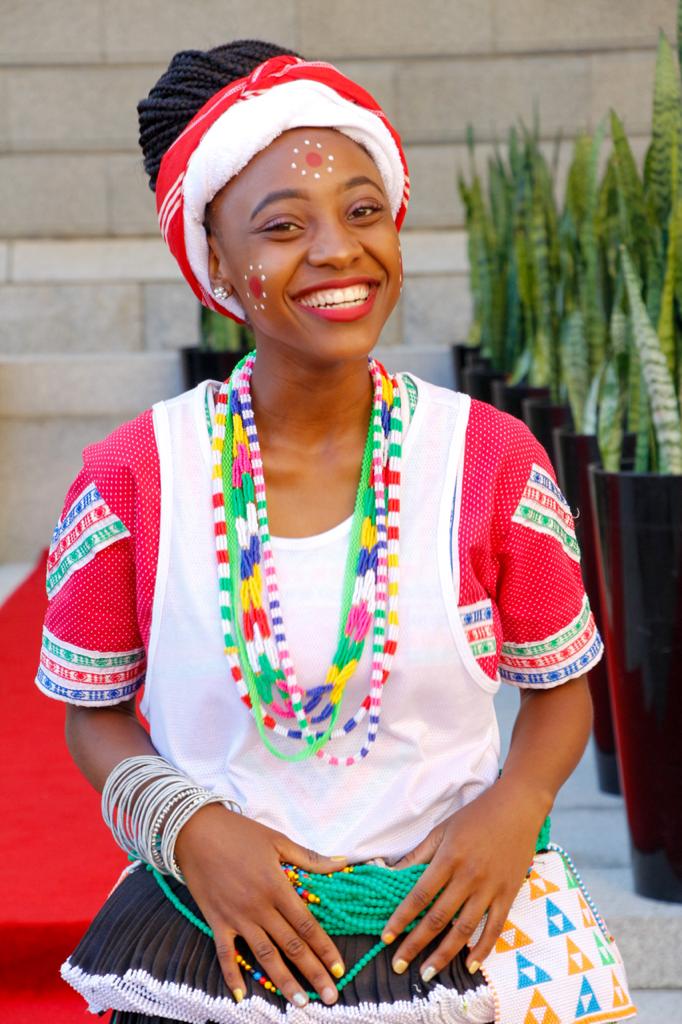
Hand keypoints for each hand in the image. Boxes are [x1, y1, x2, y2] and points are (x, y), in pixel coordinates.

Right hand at [174, 805, 346, 1006]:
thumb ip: (310, 858)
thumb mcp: (278, 840)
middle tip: (330, 997)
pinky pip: (225, 954)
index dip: (325, 949)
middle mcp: (259, 908)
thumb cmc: (240, 833)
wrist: (196, 832)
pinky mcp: (216, 922)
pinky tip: (243, 996)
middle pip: (291, 946)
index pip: (307, 925)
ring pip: (264, 956)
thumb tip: (342, 863)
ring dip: (284, 981)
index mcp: (277, 887)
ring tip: (301, 1003)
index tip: (339, 969)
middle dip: (313, 973)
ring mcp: (237, 918)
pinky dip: (232, 976)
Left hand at [381, 778, 546, 979]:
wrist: (517, 807)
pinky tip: (469, 964)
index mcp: (448, 858)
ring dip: (444, 955)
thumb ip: (418, 854)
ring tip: (427, 973)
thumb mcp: (442, 829)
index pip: (419, 896)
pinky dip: (482, 949)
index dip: (401, 919)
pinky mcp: (509, 894)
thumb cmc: (476, 816)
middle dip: (416, 945)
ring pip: (464, 930)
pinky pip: (495, 928)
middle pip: (438, 918)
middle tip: (400, 966)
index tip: (386, 938)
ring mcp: (490, 888)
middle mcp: (468, 877)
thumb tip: (391, 873)